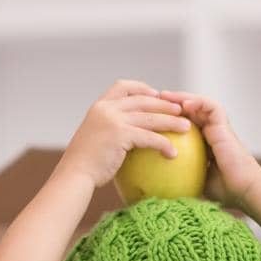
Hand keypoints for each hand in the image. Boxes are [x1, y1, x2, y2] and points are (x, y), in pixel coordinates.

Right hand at [55, 78, 189, 188]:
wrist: (74, 174)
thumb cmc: (85, 165)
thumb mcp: (95, 139)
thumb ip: (110, 131)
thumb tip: (130, 139)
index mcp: (99, 107)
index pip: (122, 86)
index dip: (142, 88)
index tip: (156, 94)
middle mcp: (106, 109)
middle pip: (142, 100)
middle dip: (164, 103)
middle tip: (180, 110)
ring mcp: (113, 119)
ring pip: (150, 117)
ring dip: (171, 121)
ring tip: (186, 127)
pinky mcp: (120, 134)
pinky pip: (149, 137)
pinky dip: (163, 144)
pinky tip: (173, 153)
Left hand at [160, 90, 260, 209]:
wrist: (243, 189)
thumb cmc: (223, 192)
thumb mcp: (194, 183)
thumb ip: (180, 179)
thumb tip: (155, 190)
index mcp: (203, 143)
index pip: (182, 124)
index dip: (167, 118)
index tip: (149, 117)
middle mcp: (211, 131)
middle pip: (188, 110)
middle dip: (169, 103)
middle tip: (151, 100)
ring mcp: (218, 127)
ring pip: (199, 104)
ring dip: (181, 97)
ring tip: (164, 96)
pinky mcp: (225, 125)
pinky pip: (211, 107)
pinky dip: (198, 102)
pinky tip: (183, 104)